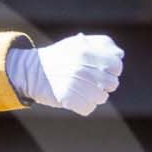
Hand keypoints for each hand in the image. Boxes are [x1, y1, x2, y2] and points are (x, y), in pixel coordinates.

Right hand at [6, 33, 124, 115]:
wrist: (31, 71)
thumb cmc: (58, 57)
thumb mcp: (77, 43)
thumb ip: (101, 44)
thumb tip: (120, 55)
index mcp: (88, 51)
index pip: (117, 66)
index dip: (112, 70)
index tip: (102, 71)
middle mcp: (84, 67)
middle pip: (112, 84)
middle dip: (103, 85)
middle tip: (89, 81)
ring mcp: (76, 83)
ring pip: (101, 98)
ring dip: (93, 96)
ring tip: (80, 90)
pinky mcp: (68, 98)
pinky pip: (88, 108)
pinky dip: (83, 106)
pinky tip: (74, 99)